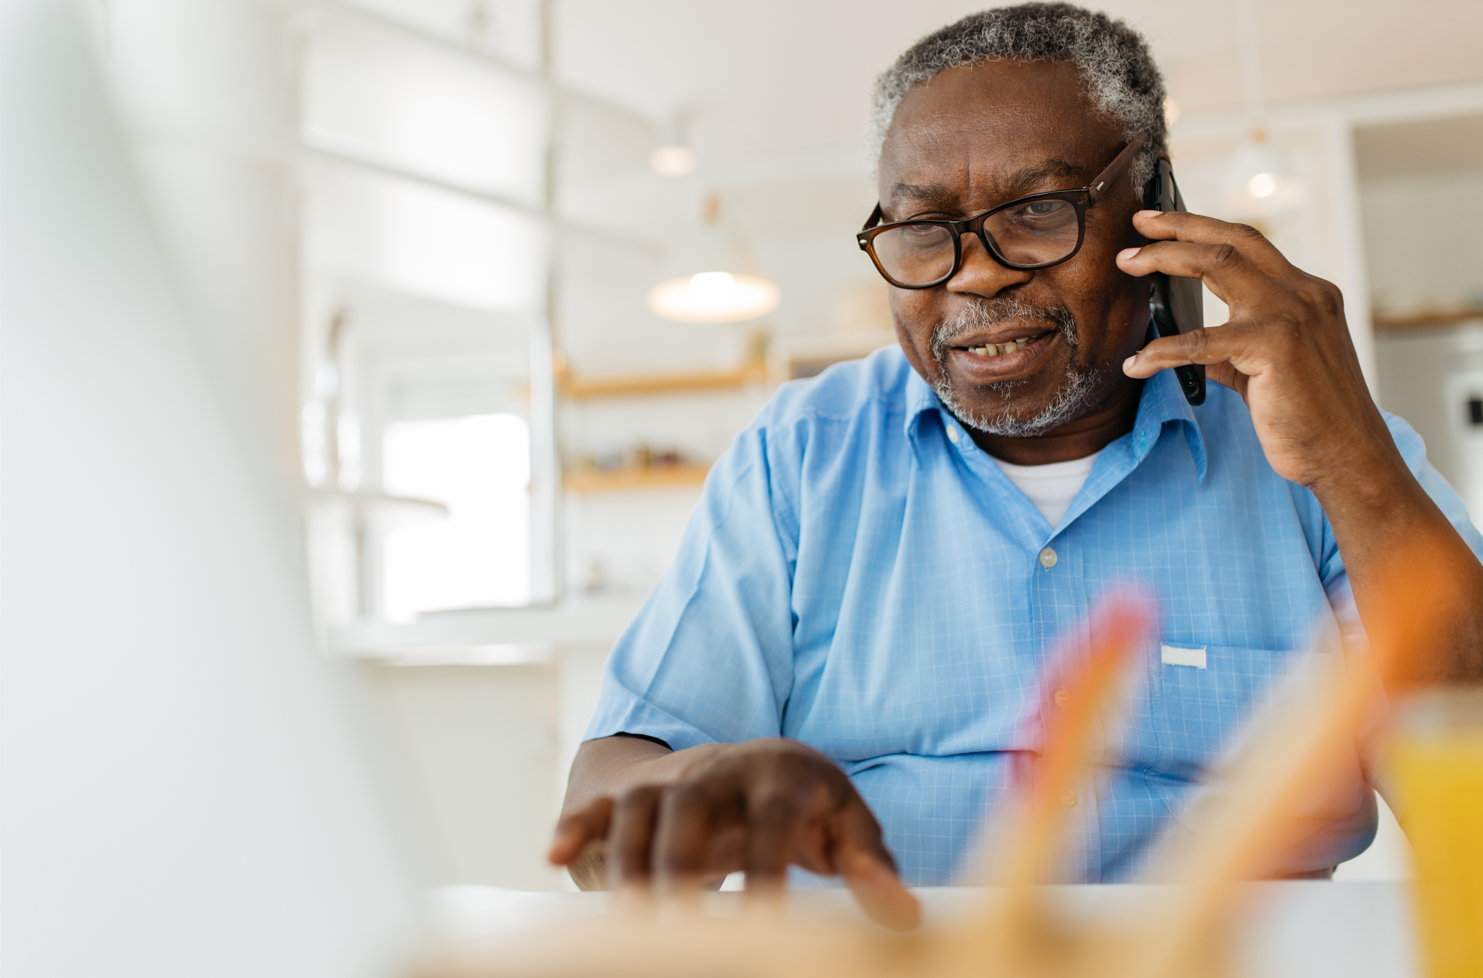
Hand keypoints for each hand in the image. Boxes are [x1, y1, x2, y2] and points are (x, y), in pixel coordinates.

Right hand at [547, 738, 919, 929]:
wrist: (756, 757)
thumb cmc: (811, 805)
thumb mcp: (849, 828)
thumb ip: (873, 869)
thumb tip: (905, 920)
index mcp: (782, 774)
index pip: (775, 818)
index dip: (769, 869)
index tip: (766, 926)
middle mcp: (720, 768)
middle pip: (692, 808)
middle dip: (680, 867)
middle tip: (678, 929)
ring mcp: (671, 776)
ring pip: (639, 811)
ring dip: (629, 865)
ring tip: (629, 924)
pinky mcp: (632, 790)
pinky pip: (598, 805)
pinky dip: (574, 827)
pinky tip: (553, 859)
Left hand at [1116, 210, 1401, 493]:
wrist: (1346, 456)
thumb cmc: (1306, 417)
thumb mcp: (1263, 370)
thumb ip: (1227, 349)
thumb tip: (1179, 344)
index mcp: (1306, 294)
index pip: (1249, 245)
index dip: (1202, 228)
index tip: (1159, 222)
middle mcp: (1304, 294)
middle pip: (1232, 241)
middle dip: (1179, 226)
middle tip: (1137, 224)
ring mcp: (1293, 315)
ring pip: (1218, 265)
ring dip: (1166, 259)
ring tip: (1127, 264)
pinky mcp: (1275, 347)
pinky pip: (1202, 341)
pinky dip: (1162, 351)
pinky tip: (1137, 364)